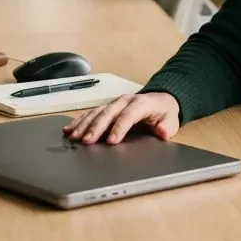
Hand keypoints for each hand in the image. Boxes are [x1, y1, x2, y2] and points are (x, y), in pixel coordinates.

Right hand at [63, 92, 180, 144]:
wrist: (160, 99)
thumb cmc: (164, 112)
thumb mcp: (171, 120)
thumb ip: (167, 127)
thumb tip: (161, 131)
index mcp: (141, 104)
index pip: (128, 116)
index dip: (119, 128)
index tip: (111, 141)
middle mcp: (125, 101)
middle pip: (108, 113)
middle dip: (97, 128)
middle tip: (87, 141)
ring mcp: (114, 103)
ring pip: (96, 112)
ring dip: (84, 124)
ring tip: (74, 136)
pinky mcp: (107, 107)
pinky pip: (91, 113)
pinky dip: (80, 120)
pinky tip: (69, 129)